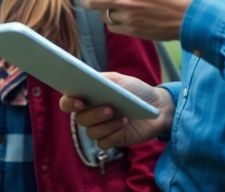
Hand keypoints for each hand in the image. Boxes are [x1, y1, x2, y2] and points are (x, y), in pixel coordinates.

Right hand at [59, 72, 174, 147]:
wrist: (157, 107)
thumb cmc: (135, 91)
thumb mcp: (119, 80)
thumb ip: (103, 81)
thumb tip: (89, 81)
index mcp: (87, 97)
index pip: (67, 102)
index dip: (68, 103)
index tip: (79, 102)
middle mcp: (90, 113)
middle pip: (79, 119)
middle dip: (94, 114)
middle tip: (109, 109)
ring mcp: (100, 128)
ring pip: (91, 132)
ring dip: (106, 125)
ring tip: (123, 117)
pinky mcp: (111, 140)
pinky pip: (103, 143)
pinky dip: (113, 135)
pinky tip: (124, 125)